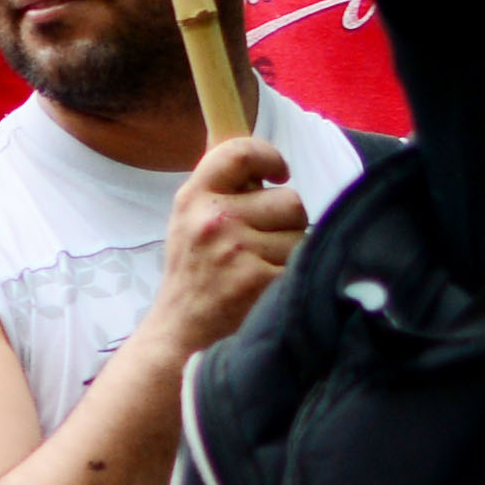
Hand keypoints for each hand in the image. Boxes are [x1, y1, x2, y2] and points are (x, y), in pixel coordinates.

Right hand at [147, 134, 307, 360]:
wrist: (181, 334)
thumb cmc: (195, 276)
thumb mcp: (190, 222)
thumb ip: (221, 189)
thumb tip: (256, 149)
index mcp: (193, 198)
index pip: (239, 152)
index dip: (268, 156)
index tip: (277, 172)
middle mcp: (213, 220)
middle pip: (290, 200)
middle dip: (287, 222)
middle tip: (263, 244)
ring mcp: (236, 252)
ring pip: (302, 235)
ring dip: (292, 253)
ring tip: (264, 270)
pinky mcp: (259, 281)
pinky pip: (303, 264)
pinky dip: (294, 278)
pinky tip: (270, 289)